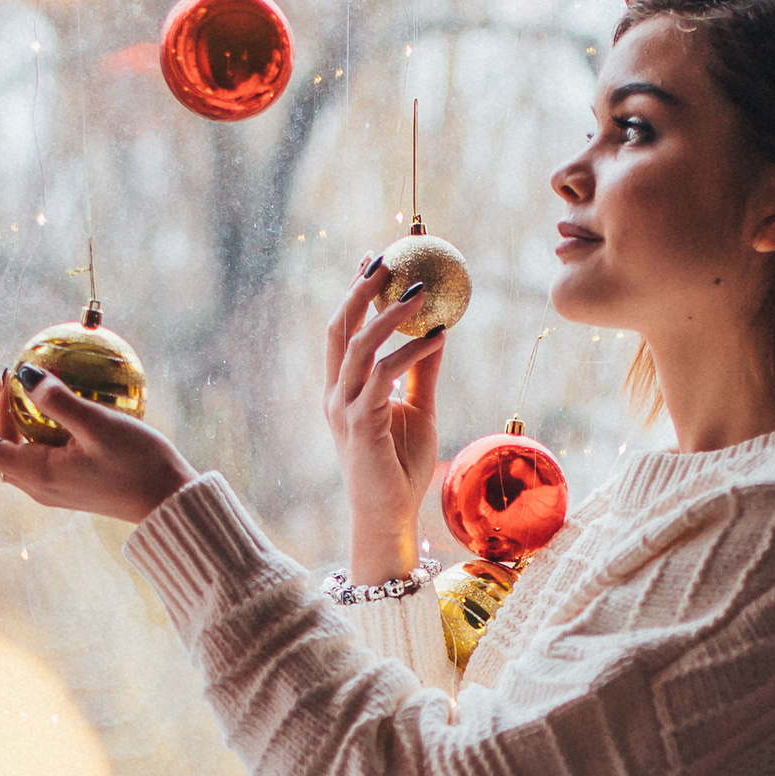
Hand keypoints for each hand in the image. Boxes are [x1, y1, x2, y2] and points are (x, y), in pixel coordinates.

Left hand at [0, 366, 194, 524]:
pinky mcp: (68, 483)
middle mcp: (37, 486)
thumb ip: (57, 400)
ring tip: (24, 382)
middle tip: (4, 370)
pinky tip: (53, 405)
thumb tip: (25, 373)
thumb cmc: (138, 464)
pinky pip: (36, 453)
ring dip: (10, 416)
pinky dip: (33, 427)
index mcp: (37, 474)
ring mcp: (52, 487)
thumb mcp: (98, 424)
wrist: (168, 500)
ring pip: (14, 450)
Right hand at [325, 260, 445, 579]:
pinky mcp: (361, 424)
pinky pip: (384, 377)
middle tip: (386, 260)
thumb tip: (438, 331)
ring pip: (359, 347)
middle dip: (359, 291)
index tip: (372, 260)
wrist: (389, 515)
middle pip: (340, 329)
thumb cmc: (400, 467)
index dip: (354, 293)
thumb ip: (423, 372)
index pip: (343, 331)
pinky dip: (411, 354)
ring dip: (389, 316)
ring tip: (420, 292)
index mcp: (343, 389)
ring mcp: (344, 408)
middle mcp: (336, 394)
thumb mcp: (418, 409)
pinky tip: (437, 338)